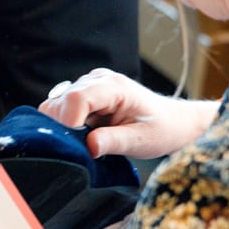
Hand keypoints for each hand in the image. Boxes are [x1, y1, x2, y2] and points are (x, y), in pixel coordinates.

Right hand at [39, 67, 217, 159]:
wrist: (172, 121)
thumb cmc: (161, 129)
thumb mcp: (142, 140)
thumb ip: (114, 142)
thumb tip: (89, 147)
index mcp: (114, 86)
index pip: (78, 98)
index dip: (69, 123)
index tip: (76, 146)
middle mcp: (97, 79)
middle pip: (61, 101)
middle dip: (64, 128)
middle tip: (81, 148)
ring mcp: (88, 84)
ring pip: (56, 105)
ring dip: (63, 127)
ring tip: (85, 141)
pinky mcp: (82, 93)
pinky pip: (60, 108)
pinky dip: (64, 125)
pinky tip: (83, 135)